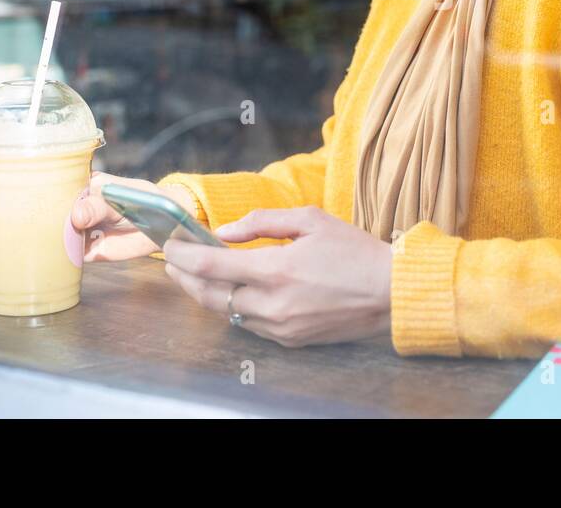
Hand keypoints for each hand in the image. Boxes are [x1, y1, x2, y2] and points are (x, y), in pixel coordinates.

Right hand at [0, 170, 197, 279]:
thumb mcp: (121, 196)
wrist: (163, 227)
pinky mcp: (69, 253)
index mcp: (65, 182)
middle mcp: (55, 203)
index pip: (22, 173)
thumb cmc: (143, 199)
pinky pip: (34, 259)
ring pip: (14, 235)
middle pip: (7, 208)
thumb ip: (100, 205)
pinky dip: (8, 266)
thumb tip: (75, 217)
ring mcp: (59, 228)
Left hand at [161, 206, 392, 347]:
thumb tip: (224, 232)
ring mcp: (280, 327)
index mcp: (277, 270)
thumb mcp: (311, 220)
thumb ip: (262, 222)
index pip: (211, 266)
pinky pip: (251, 325)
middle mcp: (273, 304)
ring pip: (228, 312)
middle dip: (185, 278)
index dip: (183, 256)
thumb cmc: (354, 251)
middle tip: (173, 263)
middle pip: (210, 295)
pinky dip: (237, 307)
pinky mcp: (290, 340)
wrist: (390, 293)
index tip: (169, 245)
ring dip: (209, 294)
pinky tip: (236, 293)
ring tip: (200, 276)